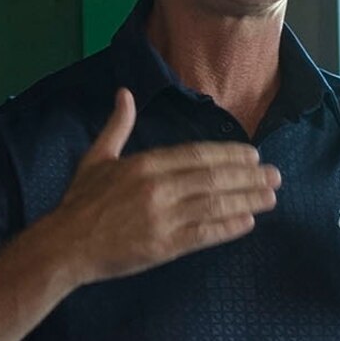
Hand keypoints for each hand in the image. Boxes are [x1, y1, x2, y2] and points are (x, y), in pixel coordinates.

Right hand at [42, 88, 280, 284]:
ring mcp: (163, 218)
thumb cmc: (79, 202)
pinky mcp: (164, 246)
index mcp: (144, 165)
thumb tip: (125, 94)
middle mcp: (158, 189)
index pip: (197, 155)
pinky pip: (204, 235)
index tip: (252, 155)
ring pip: (215, 205)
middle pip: (213, 179)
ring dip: (247, 200)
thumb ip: (117, 127)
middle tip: (275, 175)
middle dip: (248, 177)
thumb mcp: (96, 158)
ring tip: (271, 197)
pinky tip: (247, 223)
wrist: (64, 245)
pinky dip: (228, 228)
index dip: (228, 155)